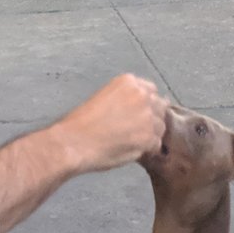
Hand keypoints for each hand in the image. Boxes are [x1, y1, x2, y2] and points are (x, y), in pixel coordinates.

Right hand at [0, 75, 167, 232]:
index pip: (151, 91)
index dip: (146, 105)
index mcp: (129, 82)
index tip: (138, 115)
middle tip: (135, 131)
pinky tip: (129, 150)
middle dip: (151, 119)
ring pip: (160, 127)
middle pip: (160, 108)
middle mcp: (142, 95)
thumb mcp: (104, 98)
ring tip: (129, 142)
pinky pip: (155, 145)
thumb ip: (125, 100)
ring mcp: (147, 117)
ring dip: (149, 135)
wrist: (73, 142)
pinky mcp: (148, 138)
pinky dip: (145, 150)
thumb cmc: (80, 123)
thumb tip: (140, 112)